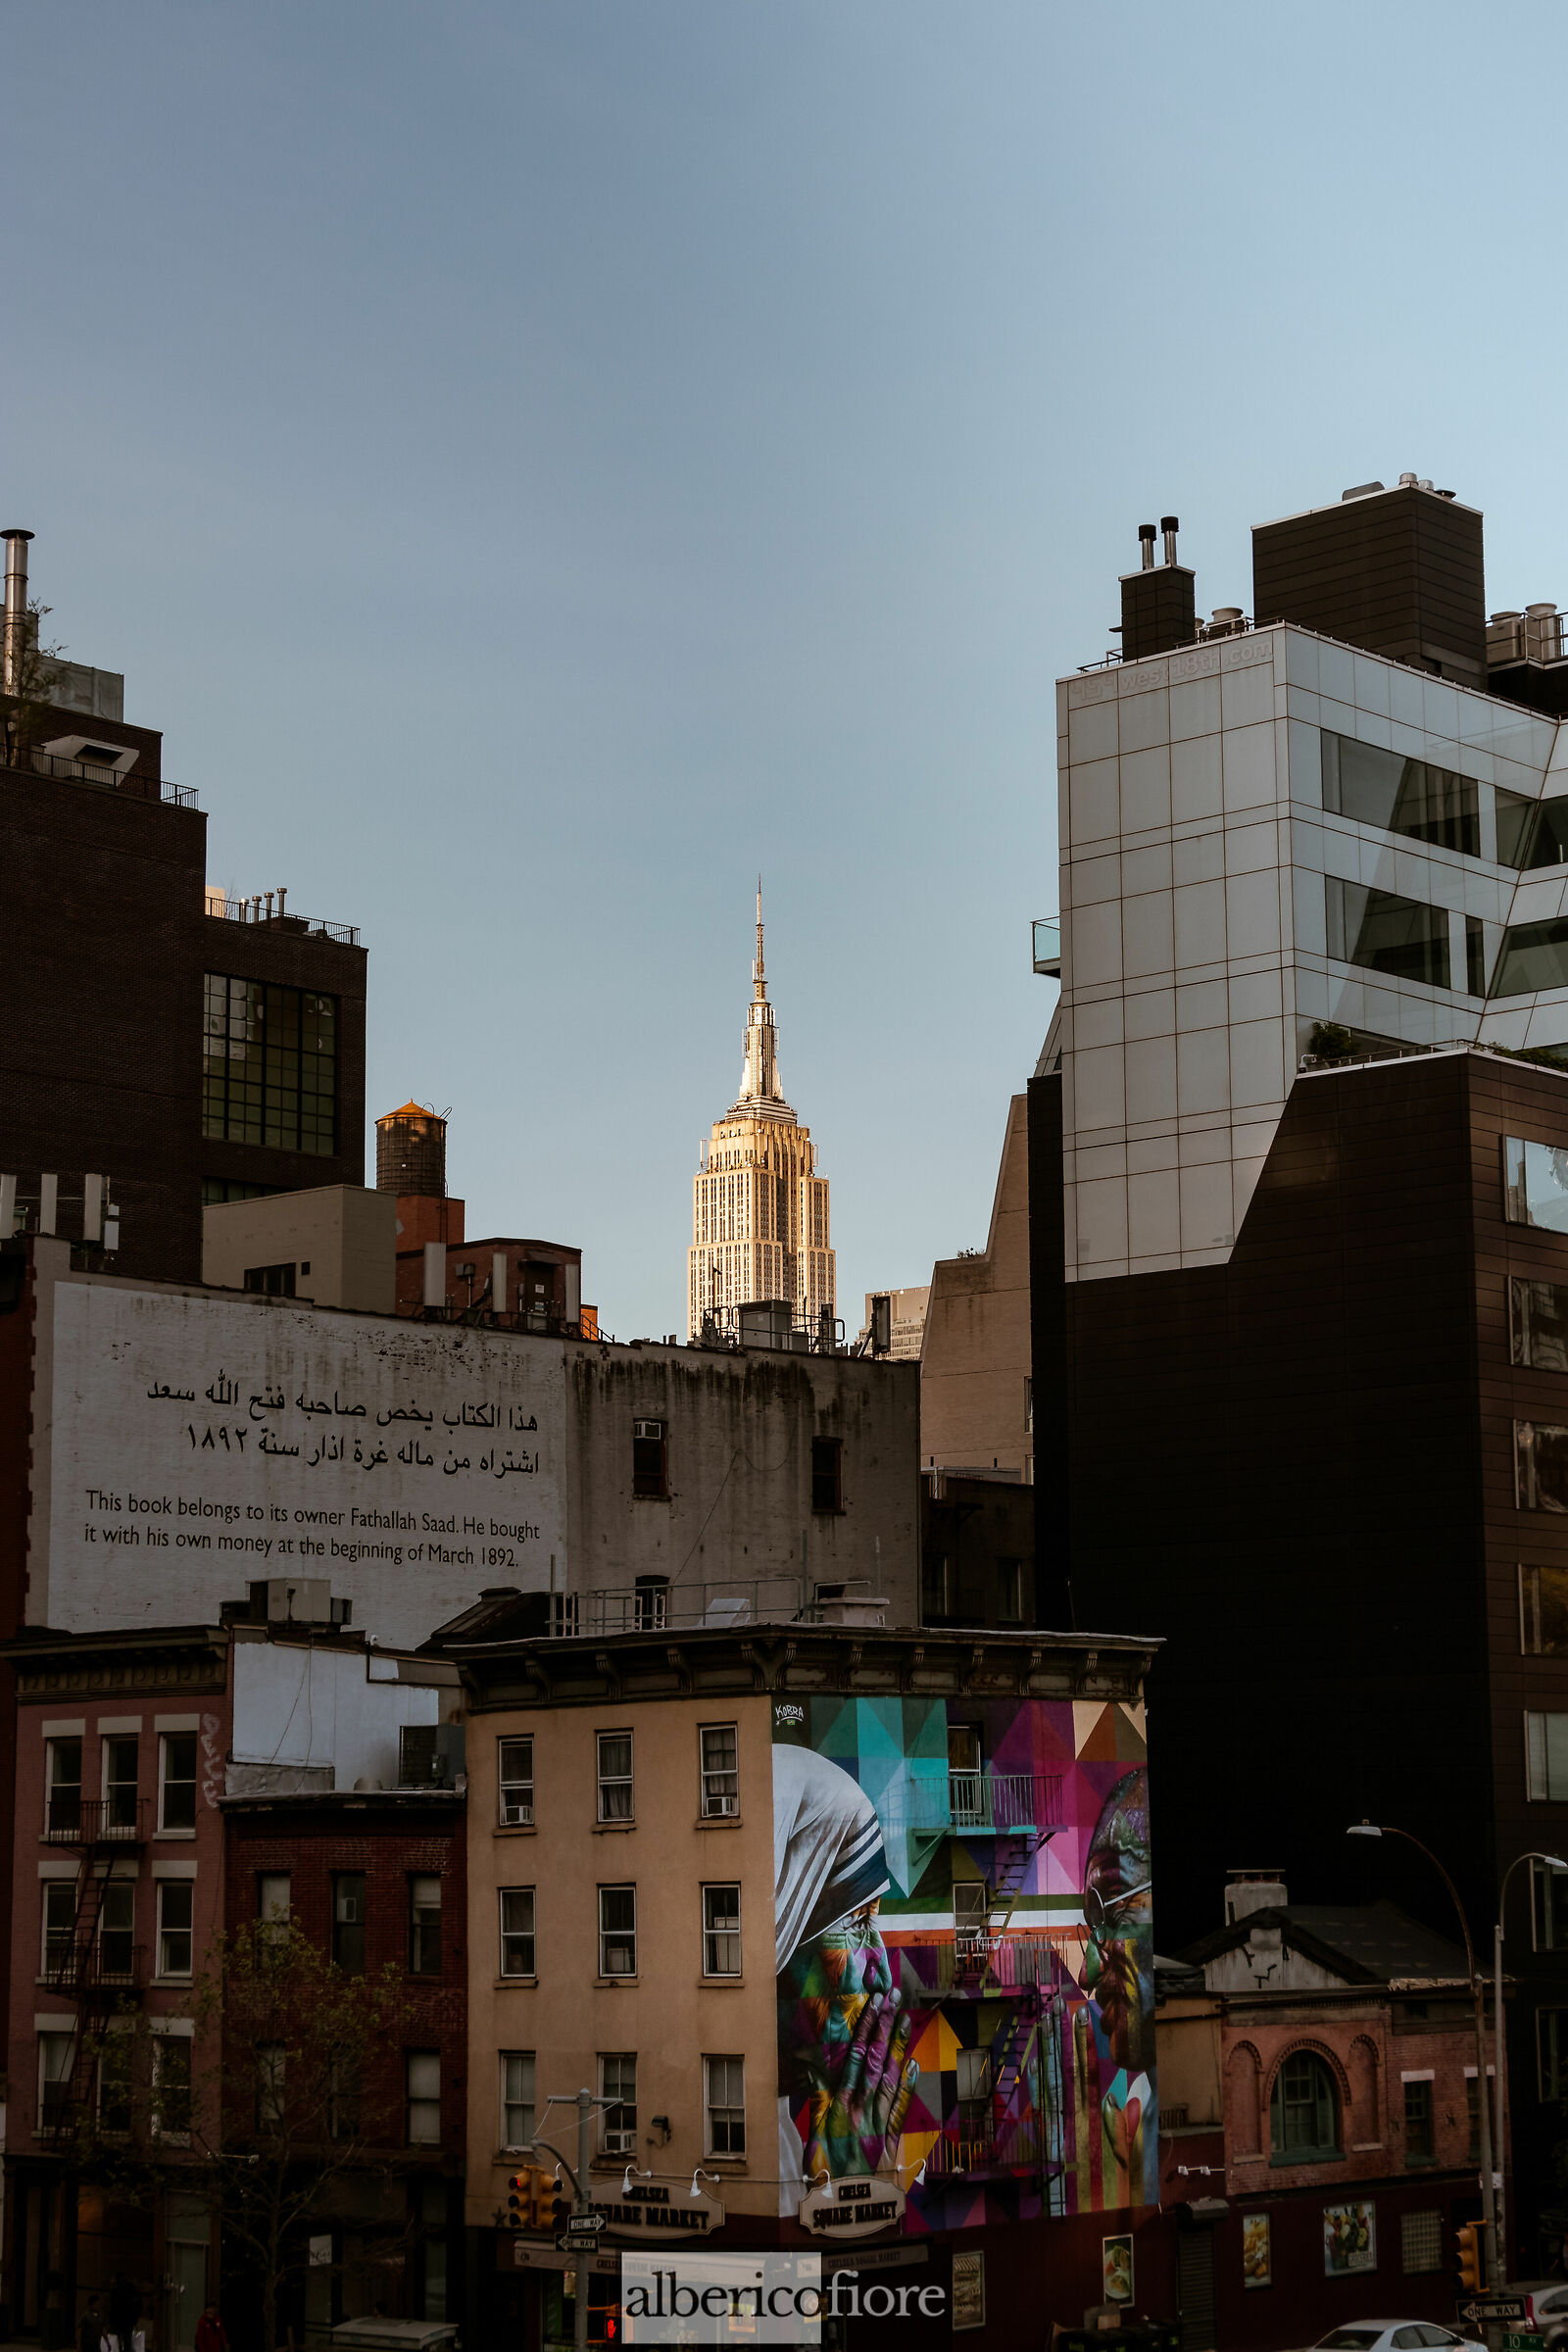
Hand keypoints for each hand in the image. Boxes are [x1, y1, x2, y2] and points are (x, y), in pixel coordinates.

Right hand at [804, 1990, 918, 2179]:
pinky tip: (913, 2065)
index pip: (854, 2059)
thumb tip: (816, 2072)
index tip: (871, 2004)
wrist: (845, 2216)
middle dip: (883, 2028)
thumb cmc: (824, 2177)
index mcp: (839, 2108)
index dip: (864, 2030)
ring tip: (904, 2020)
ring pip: (889, 2079)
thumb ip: (817, 2105)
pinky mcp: (891, 2142)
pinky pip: (901, 2110)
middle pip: (874, 2061)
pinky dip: (908, 2087)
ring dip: (897, 2047)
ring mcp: (879, 2125)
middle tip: (891, 1998)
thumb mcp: (813, 2140)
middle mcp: (861, 2111)